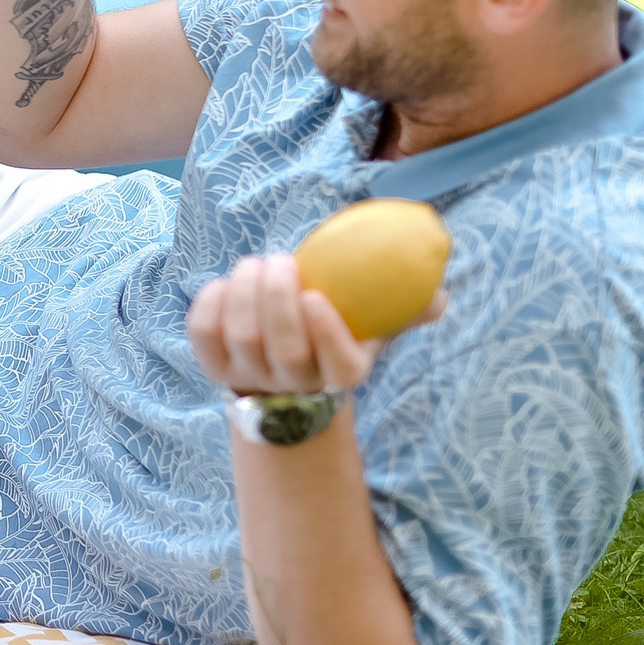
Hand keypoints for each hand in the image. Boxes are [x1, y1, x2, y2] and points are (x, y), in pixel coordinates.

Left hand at [185, 254, 448, 396]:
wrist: (281, 381)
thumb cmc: (333, 340)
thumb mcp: (372, 329)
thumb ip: (406, 311)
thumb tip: (439, 297)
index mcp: (343, 375)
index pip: (340, 366)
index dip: (327, 332)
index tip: (315, 296)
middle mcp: (296, 383)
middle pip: (284, 347)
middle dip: (278, 297)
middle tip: (282, 261)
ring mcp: (251, 377)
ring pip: (243, 335)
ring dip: (246, 290)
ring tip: (257, 263)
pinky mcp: (213, 366)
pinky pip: (204, 333)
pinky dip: (212, 300)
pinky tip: (228, 282)